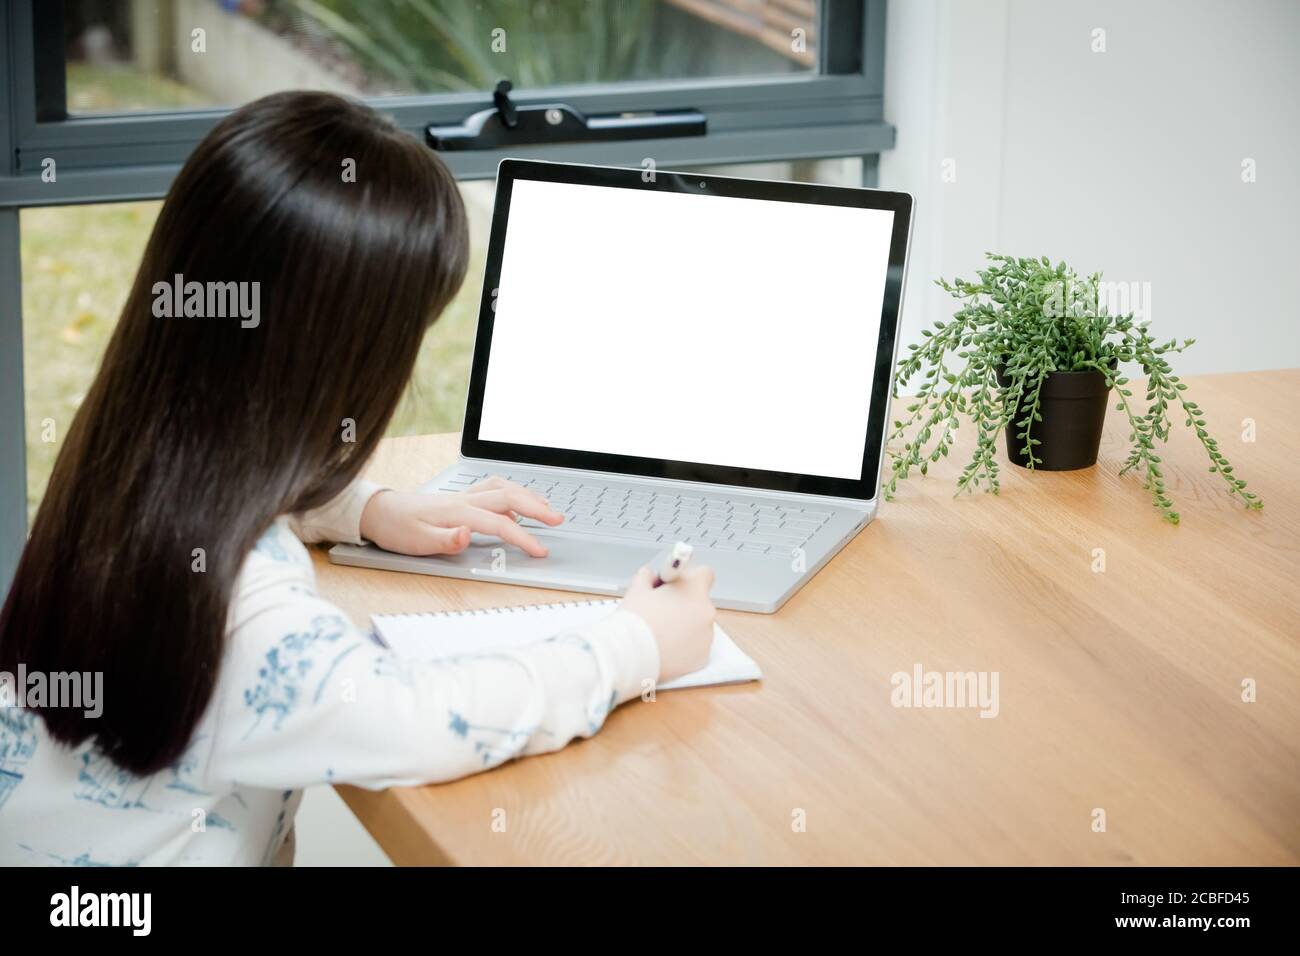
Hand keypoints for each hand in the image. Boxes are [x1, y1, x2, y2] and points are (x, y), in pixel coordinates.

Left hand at [359, 477, 563, 556]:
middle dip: (537, 507)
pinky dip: (511, 493)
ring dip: (527, 495)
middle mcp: (464, 499)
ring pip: (503, 488)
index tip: (540, 550)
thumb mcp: (416, 542)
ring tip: (546, 508)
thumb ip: (445, 540)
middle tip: (558, 520)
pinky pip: (493, 488)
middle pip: (509, 496)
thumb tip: (467, 535)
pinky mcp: (460, 497)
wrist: (377, 511)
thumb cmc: (396, 528)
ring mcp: (463, 496)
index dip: (523, 537)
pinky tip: (514, 506)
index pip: (500, 523)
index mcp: (458, 512)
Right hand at [620, 565, 716, 682]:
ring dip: (684, 626)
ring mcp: (706, 636)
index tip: (675, 585)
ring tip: (660, 633)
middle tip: (661, 611)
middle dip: (683, 604)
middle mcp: (706, 612)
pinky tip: (665, 647)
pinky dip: (684, 647)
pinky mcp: (702, 658)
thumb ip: (647, 577)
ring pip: (698, 625)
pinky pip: (696, 647)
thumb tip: (649, 576)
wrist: (630, 656)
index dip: (689, 578)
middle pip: (699, 602)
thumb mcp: (636, 589)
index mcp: (693, 590)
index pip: (705, 574)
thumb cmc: (634, 622)